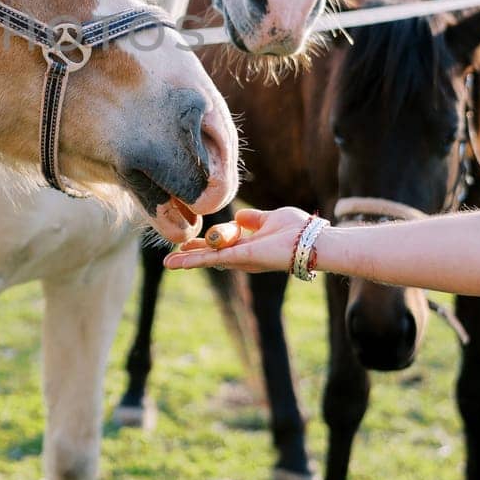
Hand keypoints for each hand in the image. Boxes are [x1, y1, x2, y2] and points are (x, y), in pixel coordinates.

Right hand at [163, 206, 311, 274]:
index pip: (221, 246)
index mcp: (248, 245)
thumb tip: (241, 216)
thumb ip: (254, 219)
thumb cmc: (297, 230)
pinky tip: (180, 261)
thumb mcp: (270, 219)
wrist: (312, 241)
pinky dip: (195, 260)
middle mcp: (242, 255)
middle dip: (191, 255)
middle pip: (211, 255)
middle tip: (171, 258)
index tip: (188, 243)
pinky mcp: (241, 257)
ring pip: (208, 259)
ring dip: (187, 261)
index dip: (204, 244)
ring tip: (168, 263)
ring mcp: (241, 257)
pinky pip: (214, 258)